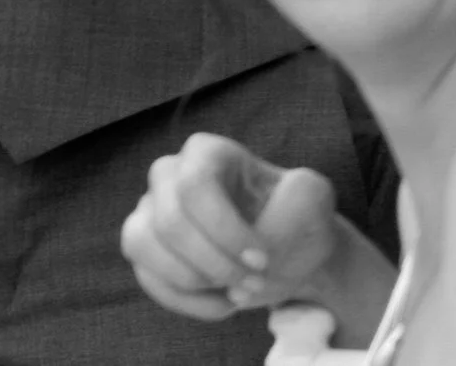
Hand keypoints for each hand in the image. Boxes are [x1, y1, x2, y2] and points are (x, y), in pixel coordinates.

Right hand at [122, 136, 346, 322]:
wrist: (288, 250)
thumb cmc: (298, 218)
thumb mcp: (313, 203)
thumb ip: (290, 212)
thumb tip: (255, 245)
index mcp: (208, 152)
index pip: (196, 186)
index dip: (225, 231)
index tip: (261, 260)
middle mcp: (170, 174)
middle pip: (170, 222)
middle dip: (214, 264)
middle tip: (253, 283)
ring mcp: (150, 210)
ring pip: (142, 245)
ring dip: (196, 282)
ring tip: (237, 291)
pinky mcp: (144, 249)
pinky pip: (146, 278)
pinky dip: (187, 301)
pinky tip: (224, 303)